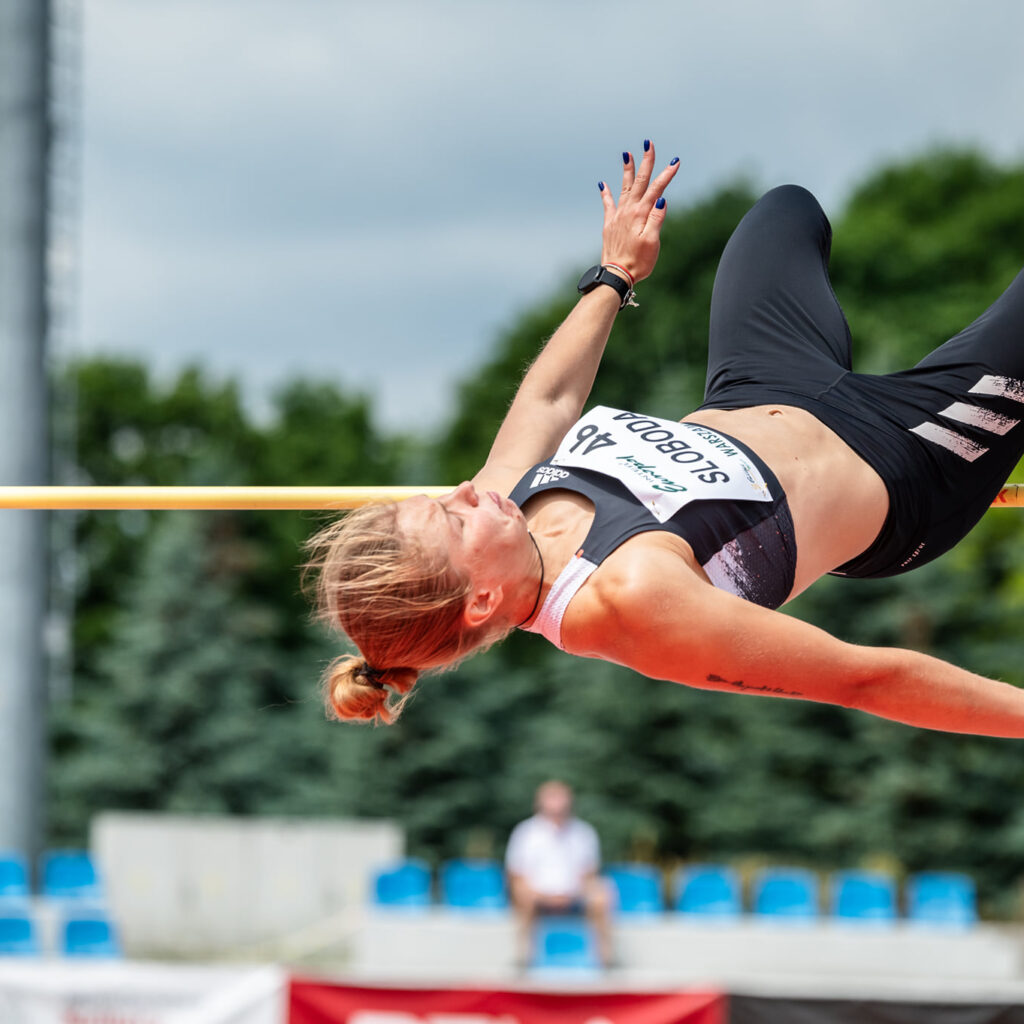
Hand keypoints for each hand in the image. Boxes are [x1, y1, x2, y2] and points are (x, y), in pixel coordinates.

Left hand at [598, 140, 678, 282]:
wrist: (616, 275)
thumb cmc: (638, 262)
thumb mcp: (652, 241)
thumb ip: (656, 219)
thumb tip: (661, 199)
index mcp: (641, 214)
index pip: (656, 189)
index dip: (666, 174)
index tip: (675, 161)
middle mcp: (628, 211)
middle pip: (640, 182)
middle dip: (646, 162)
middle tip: (648, 143)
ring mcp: (618, 217)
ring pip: (624, 188)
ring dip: (627, 171)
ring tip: (627, 154)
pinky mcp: (610, 225)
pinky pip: (608, 204)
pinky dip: (606, 193)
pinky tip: (603, 184)